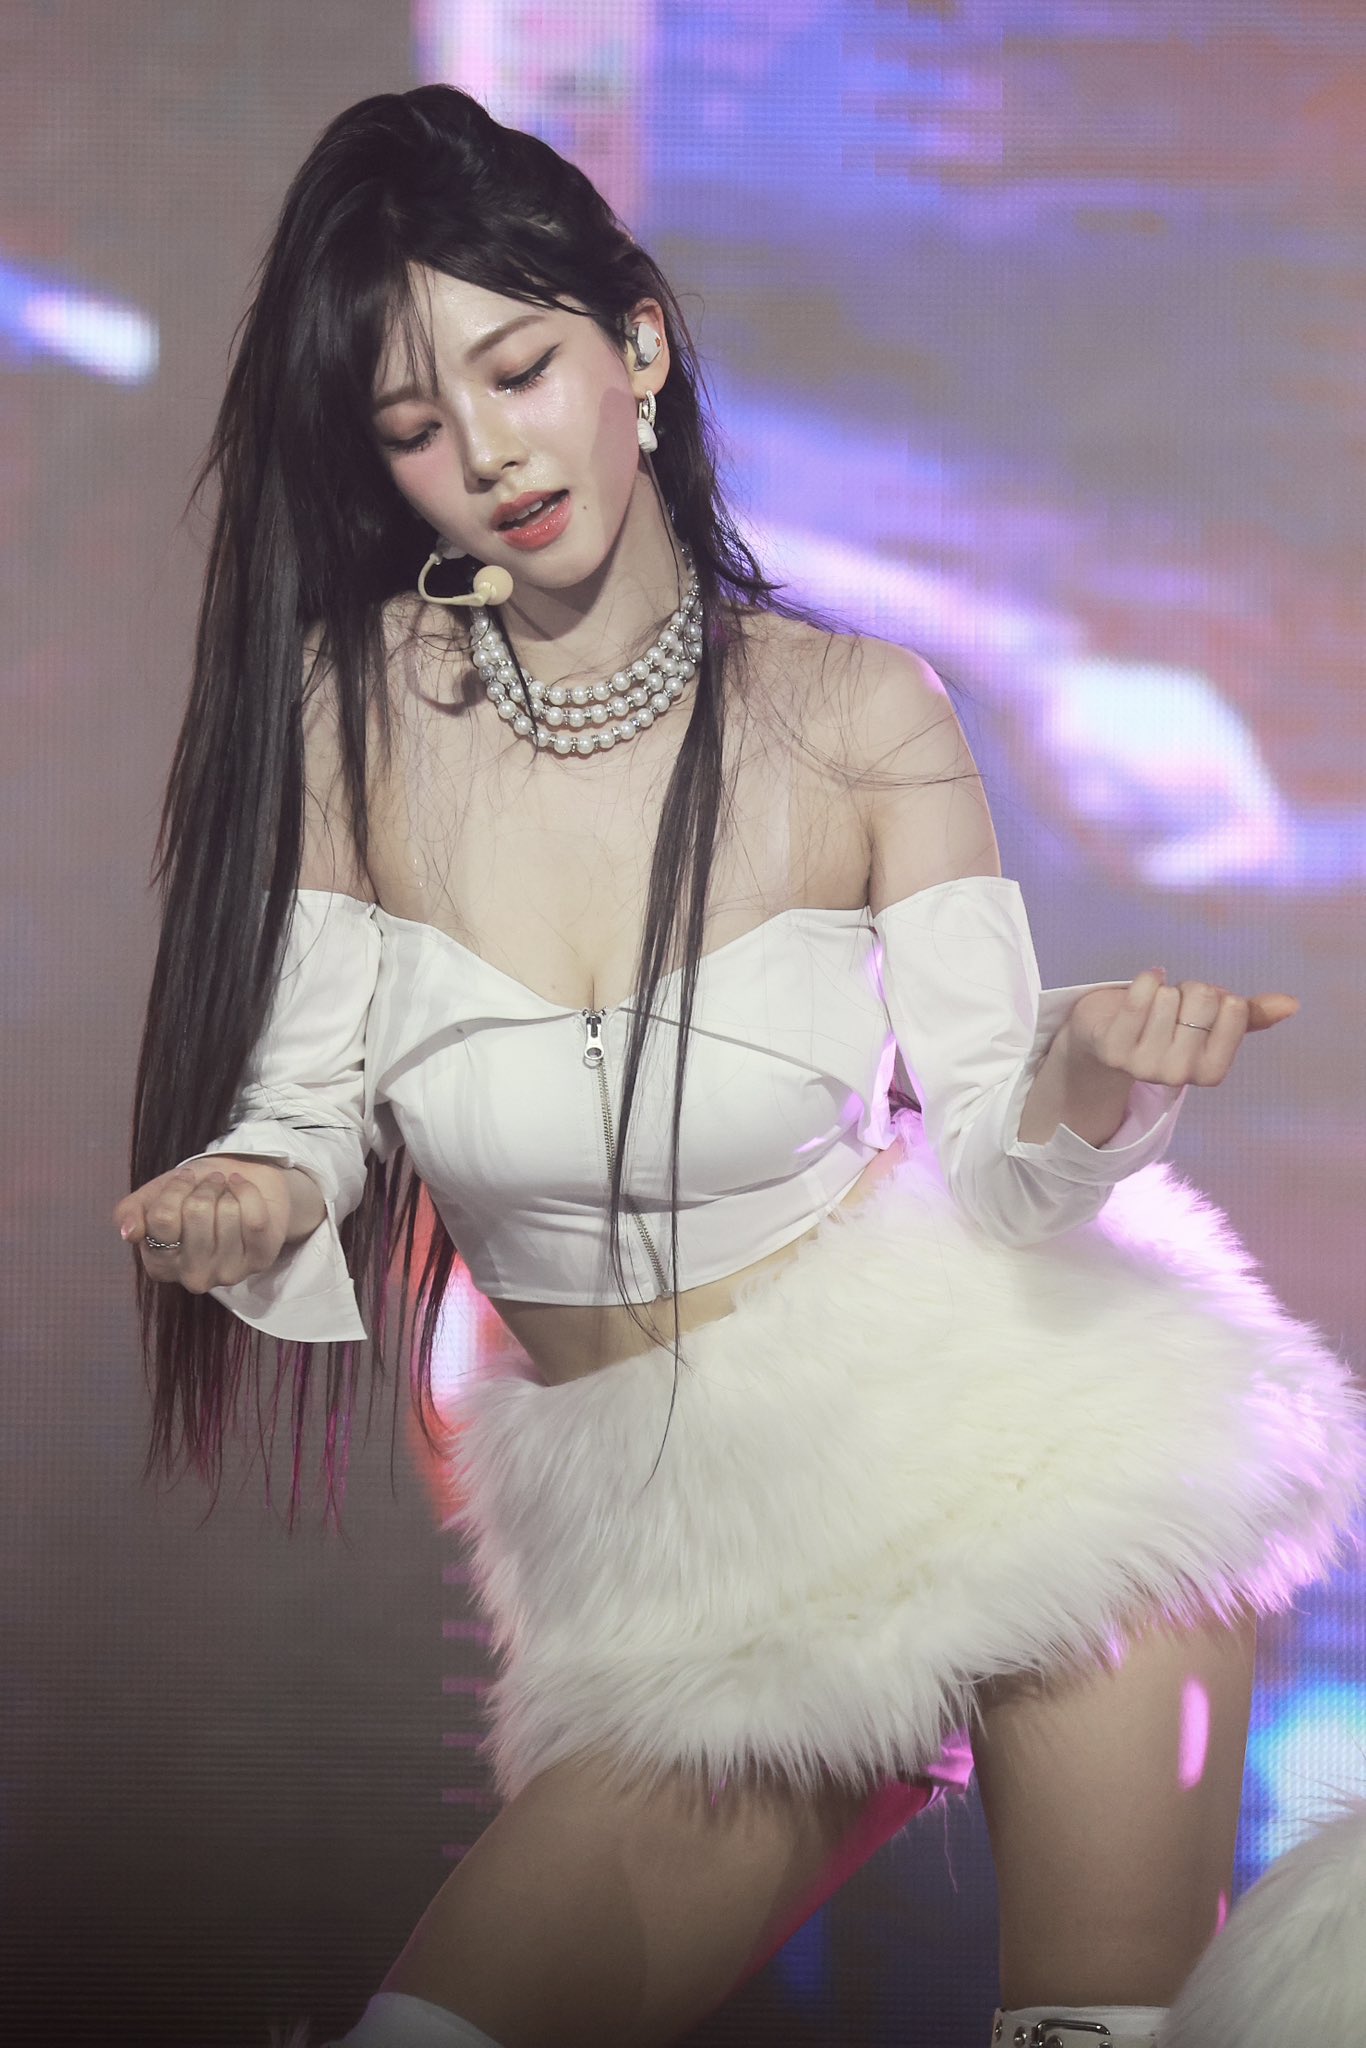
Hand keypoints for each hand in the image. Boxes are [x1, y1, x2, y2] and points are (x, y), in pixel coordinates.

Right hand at [113, 1158, 291, 1292]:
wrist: (240, 1186)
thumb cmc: (193, 1195)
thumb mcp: (154, 1197)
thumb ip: (131, 1211)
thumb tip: (130, 1231)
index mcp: (160, 1265)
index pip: (162, 1218)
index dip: (175, 1188)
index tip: (184, 1179)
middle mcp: (192, 1277)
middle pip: (196, 1213)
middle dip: (204, 1187)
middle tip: (210, 1183)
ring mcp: (228, 1273)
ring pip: (227, 1212)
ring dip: (226, 1190)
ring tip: (225, 1191)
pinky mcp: (260, 1261)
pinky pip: (254, 1217)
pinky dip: (247, 1190)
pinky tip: (241, 1188)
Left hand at [1066, 969, 1299, 1088]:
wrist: (1106, 1036)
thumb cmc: (1167, 1026)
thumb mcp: (1211, 1023)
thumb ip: (1249, 1016)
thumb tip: (1291, 1004)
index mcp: (1211, 1072)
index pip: (1235, 1009)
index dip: (1221, 997)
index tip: (1204, 1009)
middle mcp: (1179, 1075)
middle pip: (1204, 998)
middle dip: (1191, 990)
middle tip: (1176, 1004)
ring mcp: (1142, 1065)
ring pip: (1170, 996)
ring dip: (1164, 989)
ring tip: (1154, 1005)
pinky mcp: (1112, 1048)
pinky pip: (1140, 995)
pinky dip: (1146, 979)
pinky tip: (1147, 983)